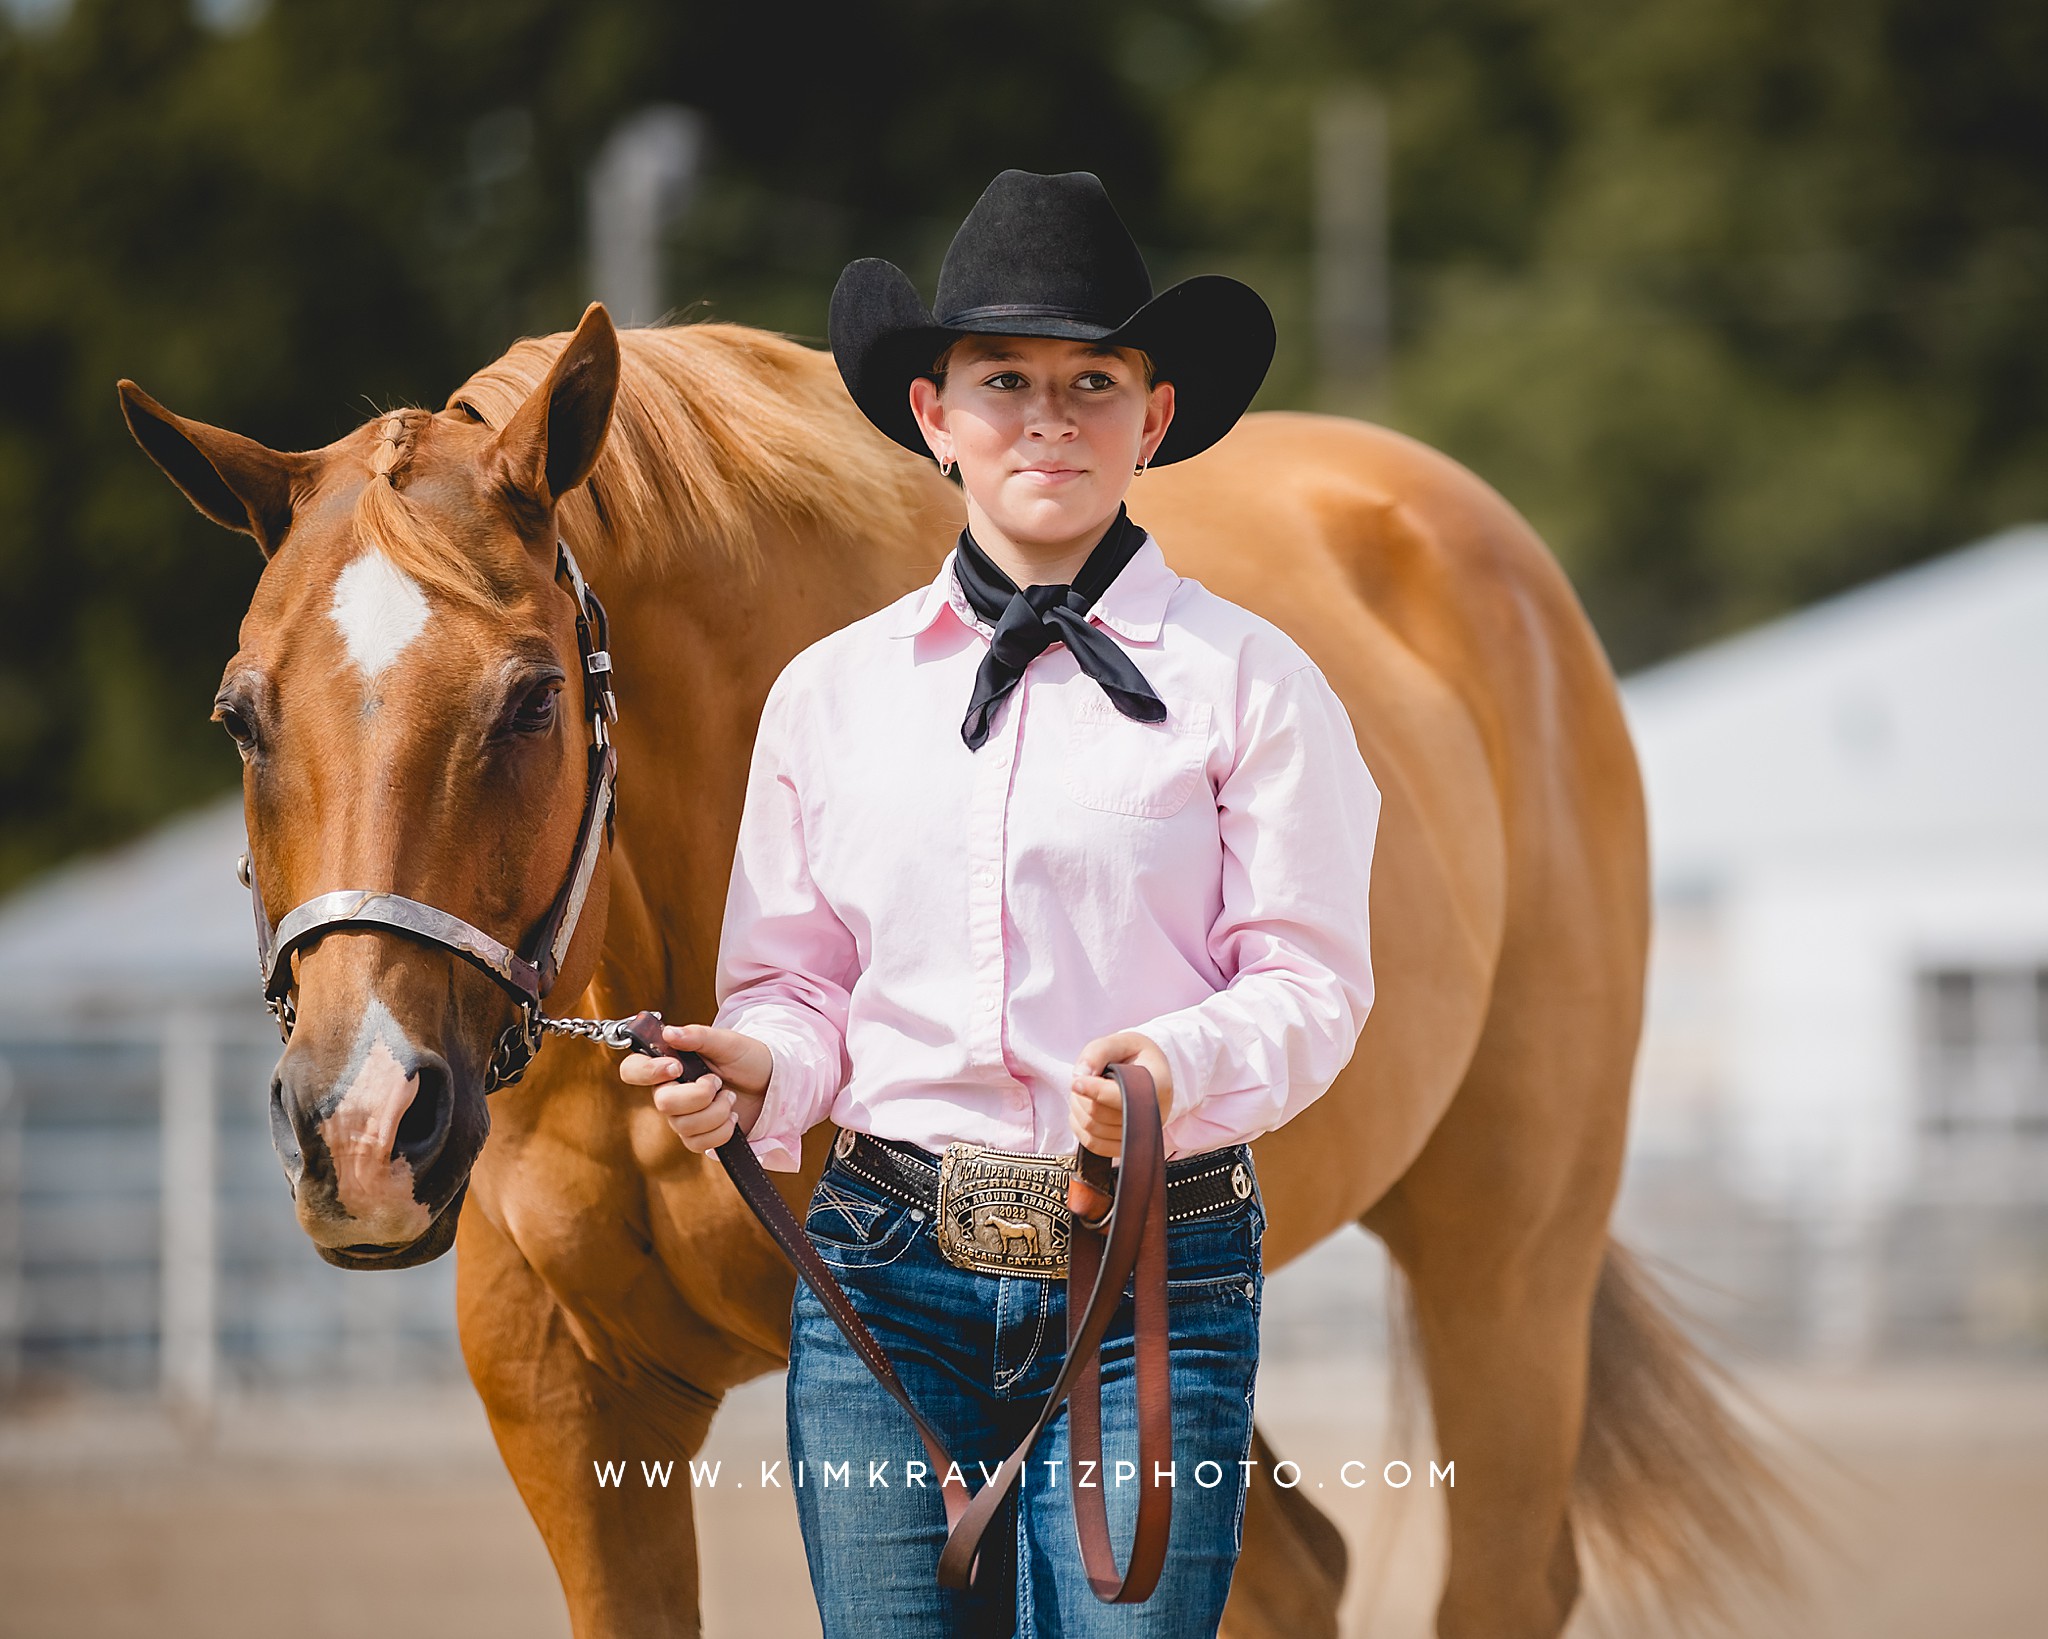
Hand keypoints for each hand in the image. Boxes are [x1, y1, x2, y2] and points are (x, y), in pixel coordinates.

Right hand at [618, 1022, 771, 1153]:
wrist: (772, 1083)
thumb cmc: (746, 1058)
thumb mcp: (727, 1041)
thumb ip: (698, 1036)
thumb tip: (669, 1033)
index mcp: (669, 1064)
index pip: (633, 1070)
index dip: (647, 1071)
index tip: (677, 1067)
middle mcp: (670, 1091)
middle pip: (663, 1103)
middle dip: (698, 1095)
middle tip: (717, 1082)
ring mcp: (682, 1117)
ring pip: (683, 1126)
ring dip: (716, 1111)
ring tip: (730, 1096)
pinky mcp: (698, 1136)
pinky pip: (698, 1144)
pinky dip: (722, 1131)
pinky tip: (733, 1117)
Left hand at [1069, 1031, 1173, 1160]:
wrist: (1150, 1072)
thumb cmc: (1134, 1056)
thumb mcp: (1121, 1041)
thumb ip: (1099, 1052)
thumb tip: (1079, 1076)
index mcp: (1156, 1085)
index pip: (1119, 1096)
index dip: (1094, 1090)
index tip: (1076, 1081)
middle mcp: (1152, 1115)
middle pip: (1100, 1114)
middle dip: (1081, 1097)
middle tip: (1079, 1081)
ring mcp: (1140, 1134)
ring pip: (1094, 1130)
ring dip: (1078, 1111)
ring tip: (1082, 1093)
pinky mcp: (1126, 1146)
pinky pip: (1096, 1145)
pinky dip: (1080, 1129)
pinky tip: (1081, 1112)